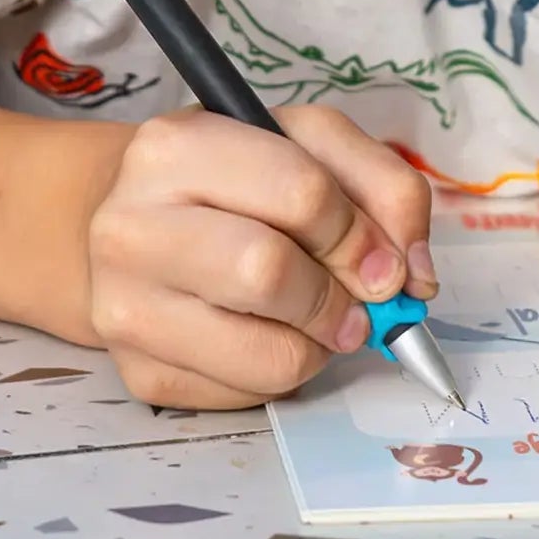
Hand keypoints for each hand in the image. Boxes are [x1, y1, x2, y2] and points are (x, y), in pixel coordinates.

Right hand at [82, 104, 435, 410]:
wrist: (144, 224)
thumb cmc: (238, 177)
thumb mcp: (312, 144)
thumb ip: (383, 187)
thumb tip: (414, 274)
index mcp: (177, 146)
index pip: (300, 194)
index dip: (361, 234)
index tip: (386, 259)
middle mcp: (130, 226)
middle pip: (268, 273)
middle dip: (340, 296)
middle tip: (361, 301)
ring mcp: (124, 307)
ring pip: (265, 353)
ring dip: (321, 342)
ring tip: (320, 316)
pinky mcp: (138, 373)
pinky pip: (246, 395)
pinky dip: (284, 371)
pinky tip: (273, 333)